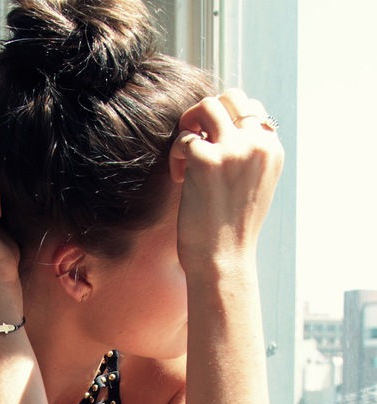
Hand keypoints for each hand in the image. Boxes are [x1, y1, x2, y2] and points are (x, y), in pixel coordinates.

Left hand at [168, 89, 283, 272]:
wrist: (224, 260)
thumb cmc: (233, 230)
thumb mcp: (254, 187)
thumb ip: (249, 155)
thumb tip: (227, 128)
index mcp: (272, 150)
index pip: (253, 109)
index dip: (228, 121)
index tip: (216, 147)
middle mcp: (257, 144)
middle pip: (231, 97)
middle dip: (208, 113)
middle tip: (195, 139)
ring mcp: (232, 149)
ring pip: (207, 106)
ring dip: (190, 124)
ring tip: (185, 155)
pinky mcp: (206, 159)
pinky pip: (184, 138)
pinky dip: (176, 155)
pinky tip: (179, 178)